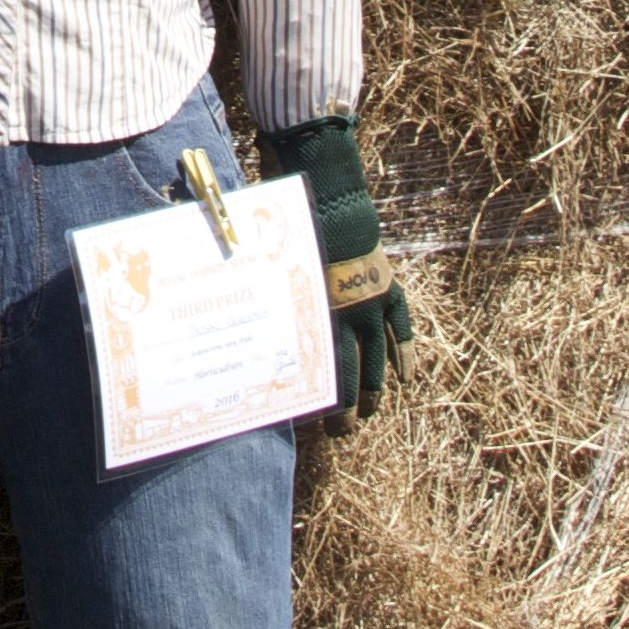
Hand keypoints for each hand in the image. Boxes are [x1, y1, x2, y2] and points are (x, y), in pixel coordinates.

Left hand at [264, 111, 416, 427]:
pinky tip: (408, 376)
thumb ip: (258, 291)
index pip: (327, 371)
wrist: (331, 195)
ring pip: (382, 357)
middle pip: (357, 373)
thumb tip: (220, 301)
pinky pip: (402, 326)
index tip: (318, 425)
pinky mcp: (388, 288)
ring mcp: (373, 303)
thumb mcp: (269, 263)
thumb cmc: (290, 227)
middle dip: (351, 408)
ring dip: (379, 388)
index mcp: (320, 314)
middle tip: (344, 434)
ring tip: (374, 413)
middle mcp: (350, 315)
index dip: (325, 401)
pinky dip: (406, 351)